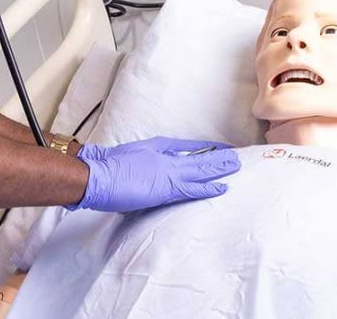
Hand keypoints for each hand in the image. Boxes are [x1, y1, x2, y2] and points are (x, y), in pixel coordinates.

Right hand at [71, 137, 239, 212]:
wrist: (99, 174)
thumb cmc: (108, 167)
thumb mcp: (130, 156)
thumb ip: (145, 160)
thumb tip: (151, 167)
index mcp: (158, 148)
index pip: (188, 147)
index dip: (205, 148)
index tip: (220, 148)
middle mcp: (167, 158)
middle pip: (199, 156)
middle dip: (218, 157)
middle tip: (237, 156)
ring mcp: (168, 173)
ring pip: (201, 169)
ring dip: (220, 168)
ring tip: (237, 166)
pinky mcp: (167, 189)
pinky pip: (194, 188)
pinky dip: (209, 187)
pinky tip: (222, 186)